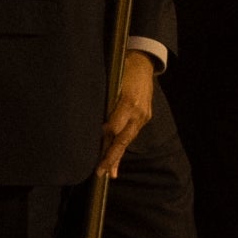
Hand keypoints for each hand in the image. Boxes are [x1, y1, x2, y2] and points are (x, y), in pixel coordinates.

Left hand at [98, 49, 157, 177]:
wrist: (144, 64)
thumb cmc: (123, 69)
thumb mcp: (113, 80)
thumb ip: (105, 100)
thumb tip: (94, 120)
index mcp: (129, 102)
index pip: (114, 126)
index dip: (104, 137)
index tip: (93, 147)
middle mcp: (137, 112)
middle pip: (123, 139)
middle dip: (112, 157)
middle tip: (101, 172)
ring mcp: (143, 117)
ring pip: (127, 140)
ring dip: (117, 157)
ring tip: (109, 174)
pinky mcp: (144, 118)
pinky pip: (131, 135)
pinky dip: (123, 149)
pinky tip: (117, 163)